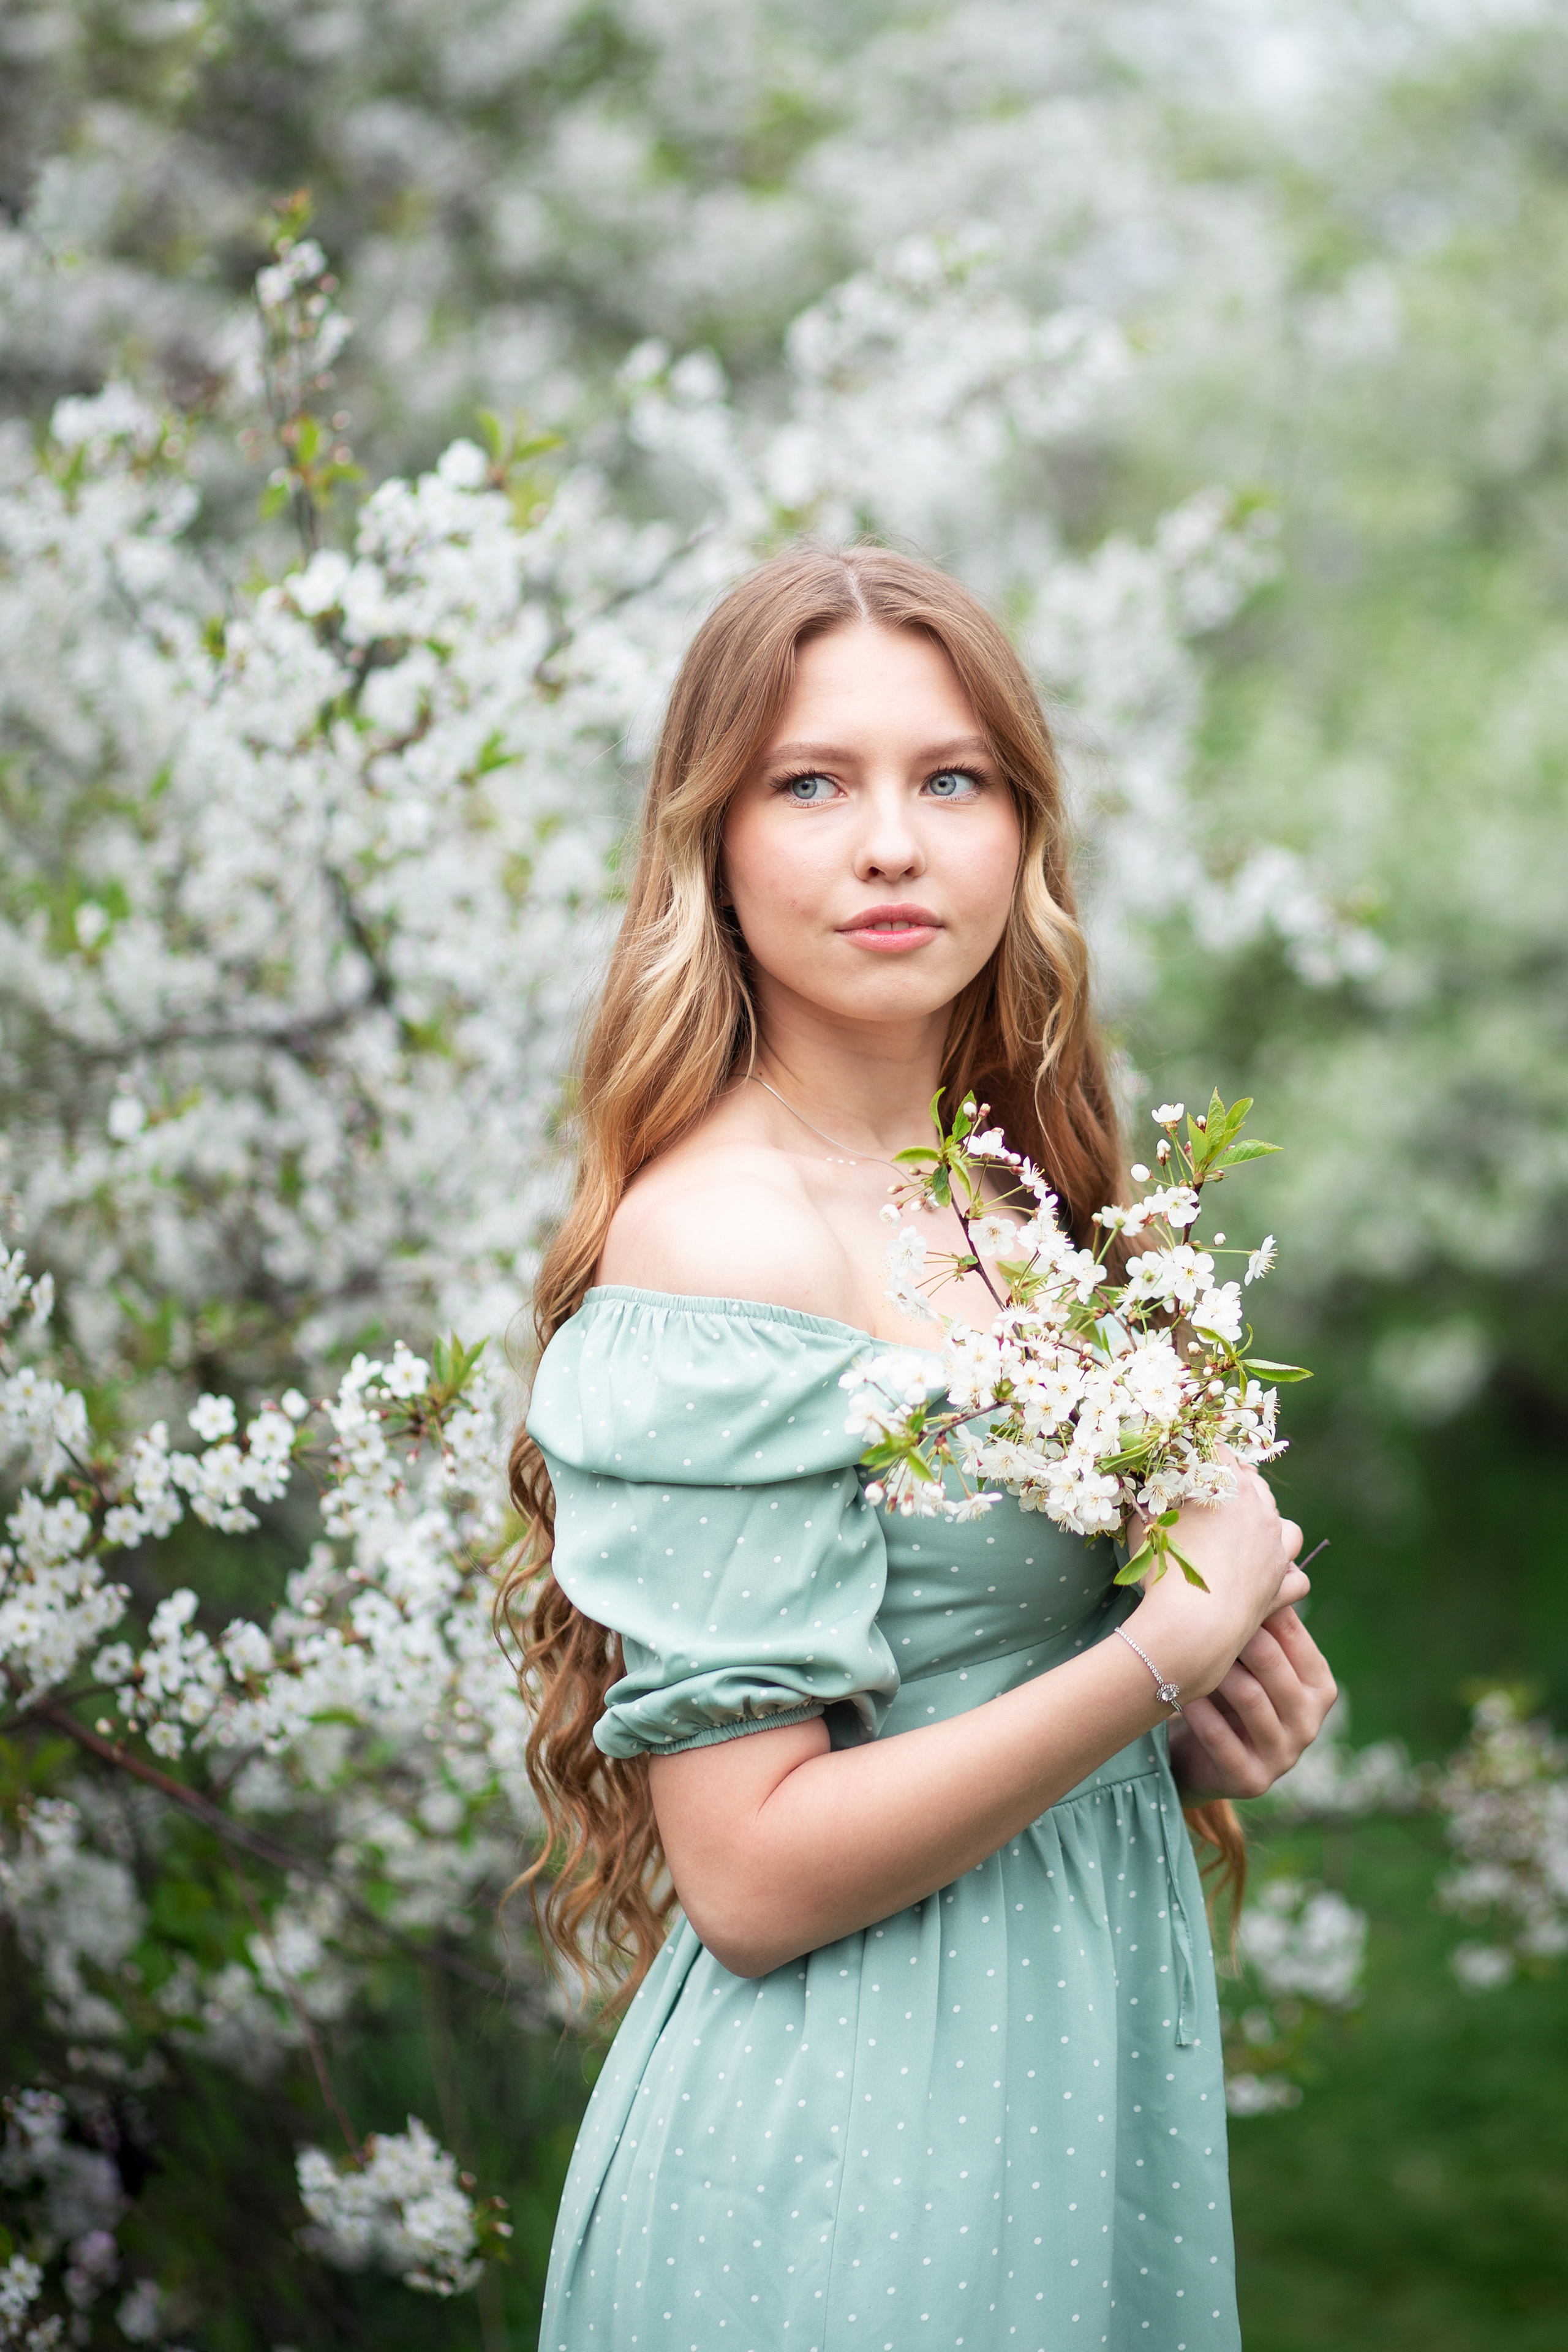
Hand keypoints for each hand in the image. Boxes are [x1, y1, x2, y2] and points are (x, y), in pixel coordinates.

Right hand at [1132, 1459, 1303, 1694]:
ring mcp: (1277, 1553)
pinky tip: (1270, 1577)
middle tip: (1211, 1497)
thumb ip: (1146, 1498)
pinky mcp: (1282, 1588)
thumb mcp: (1143, 1523)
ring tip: (1248, 1536)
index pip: (1223, 1456)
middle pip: (1257, 1487)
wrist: (1190, 1626)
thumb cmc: (1164, 1570)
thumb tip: (1137, 1485)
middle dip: (1237, 1487)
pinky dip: (1286, 1575)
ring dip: (1271, 1528)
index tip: (1188, 1465)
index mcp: (1234, 1490)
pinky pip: (1296, 1577)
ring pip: (1287, 1528)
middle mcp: (1264, 1516)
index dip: (1204, 1456)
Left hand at [1165, 1594, 1337, 1800]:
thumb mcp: (1251, 1661)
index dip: (1258, 1607)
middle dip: (1234, 1635)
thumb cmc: (1227, 1693)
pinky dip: (1197, 1709)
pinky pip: (1221, 1738)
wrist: (1202, 1759)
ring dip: (1214, 1669)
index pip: (1294, 1637)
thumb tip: (1261, 1559)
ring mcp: (1285, 1756)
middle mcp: (1311, 1722)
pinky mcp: (1252, 1780)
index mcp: (1320, 1686)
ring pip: (1250, 1698)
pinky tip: (1176, 1688)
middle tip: (1196, 1609)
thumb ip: (1261, 1622)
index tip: (1221, 1582)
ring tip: (1185, 1647)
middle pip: (1273, 1665)